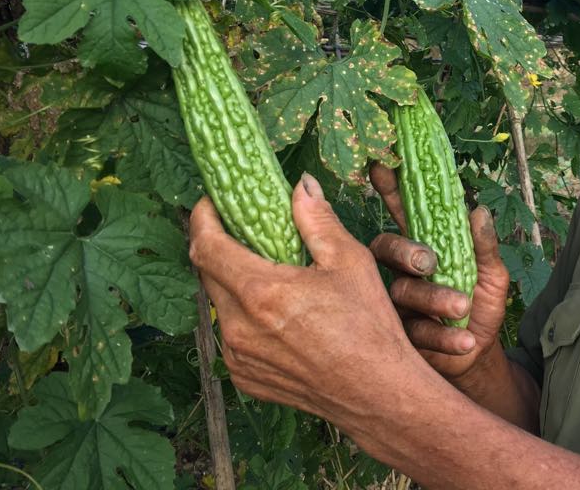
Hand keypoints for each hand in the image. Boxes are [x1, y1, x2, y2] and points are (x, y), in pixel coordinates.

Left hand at [188, 173, 415, 426]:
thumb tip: (300, 185)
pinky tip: (274, 311)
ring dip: (231, 282)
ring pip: (219, 306)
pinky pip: (231, 336)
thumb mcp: (350, 262)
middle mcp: (239, 327)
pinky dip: (243, 315)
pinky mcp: (245, 378)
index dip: (202, 219)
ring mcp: (238, 357)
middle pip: (207, 274)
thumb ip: (317, 220)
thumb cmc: (369, 326)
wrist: (377, 394)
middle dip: (216, 245)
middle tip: (240, 229)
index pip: (206, 246)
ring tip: (262, 270)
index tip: (211, 202)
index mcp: (262, 292)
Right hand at [368, 164, 509, 385]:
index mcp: (423, 247)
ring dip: (433, 299)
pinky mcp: (400, 338)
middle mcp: (402, 272)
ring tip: (463, 306)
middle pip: (385, 249)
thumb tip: (479, 211)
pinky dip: (444, 337)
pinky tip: (465, 341)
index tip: (381, 165)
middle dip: (404, 251)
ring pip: (401, 294)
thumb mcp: (492, 275)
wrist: (479, 355)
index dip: (390, 189)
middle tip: (429, 261)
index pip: (401, 213)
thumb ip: (485, 247)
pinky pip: (416, 334)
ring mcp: (396, 305)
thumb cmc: (480, 306)